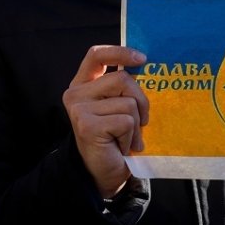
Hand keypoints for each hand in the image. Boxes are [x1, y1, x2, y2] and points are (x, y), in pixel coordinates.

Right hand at [62, 45, 148, 197]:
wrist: (103, 172)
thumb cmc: (115, 138)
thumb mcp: (118, 107)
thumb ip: (124, 89)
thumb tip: (148, 68)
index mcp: (83, 84)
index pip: (96, 55)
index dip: (119, 52)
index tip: (141, 59)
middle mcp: (76, 93)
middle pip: (123, 79)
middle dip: (141, 101)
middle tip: (139, 122)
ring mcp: (78, 108)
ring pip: (128, 102)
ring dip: (136, 125)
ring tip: (126, 138)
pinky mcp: (86, 124)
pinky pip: (126, 121)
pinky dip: (130, 137)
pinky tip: (120, 146)